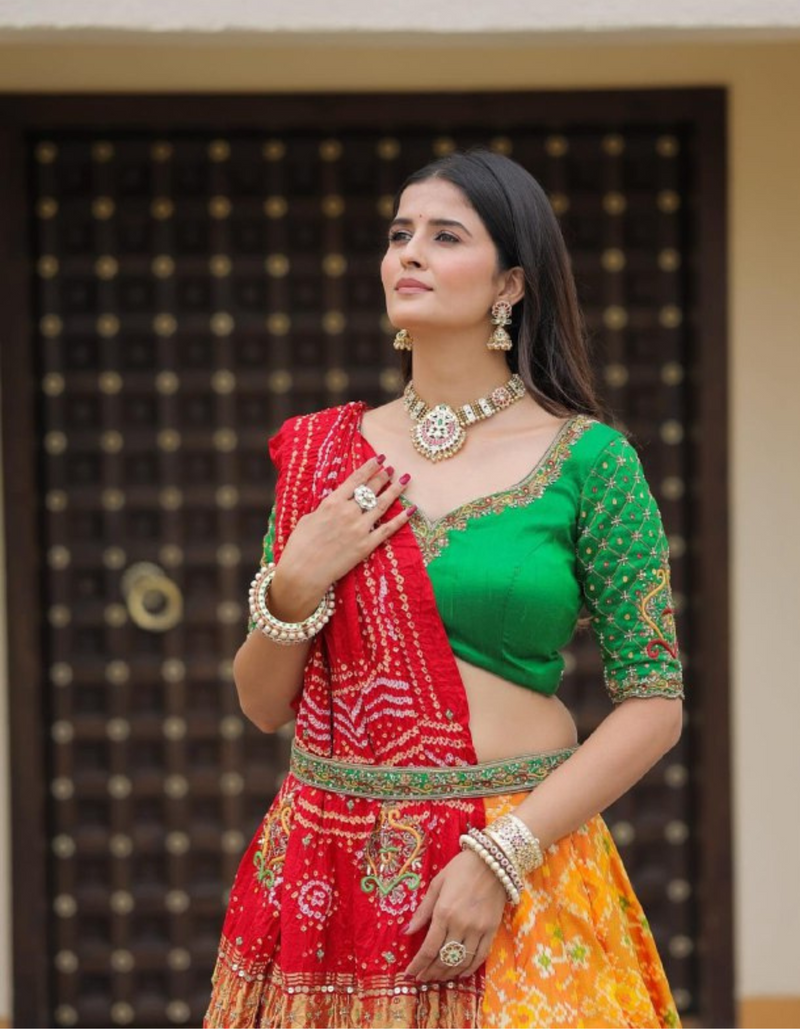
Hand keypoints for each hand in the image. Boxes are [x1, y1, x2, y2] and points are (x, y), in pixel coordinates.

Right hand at [270, 456, 412, 616]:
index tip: (379, 458)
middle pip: (371, 489)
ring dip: (395, 491)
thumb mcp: (309, 518)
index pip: (356, 479)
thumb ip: (327, 508)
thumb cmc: (300, 545)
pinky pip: (388, 529)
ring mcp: (360, 528)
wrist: (303, 572)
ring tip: (404, 480)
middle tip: (392, 469)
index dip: (370, 467)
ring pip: (383, 505)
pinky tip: (411, 510)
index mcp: (332, 502)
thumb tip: (336, 503)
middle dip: (383, 477)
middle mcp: (349, 512)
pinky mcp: (366, 545)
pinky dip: (401, 519)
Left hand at [401, 849, 507, 982]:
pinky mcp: (492, 931)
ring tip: (437, 977)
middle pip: (443, 959)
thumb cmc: (461, 869)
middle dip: (430, 972)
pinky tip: (460, 973)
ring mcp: (478, 929)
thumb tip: (407, 932)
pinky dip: (469, 969)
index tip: (409, 973)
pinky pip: (480, 957)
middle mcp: (460, 925)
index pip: (428, 948)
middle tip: (422, 978)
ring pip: (461, 962)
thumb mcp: (437, 884)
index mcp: (443, 912)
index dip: (418, 965)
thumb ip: (422, 911)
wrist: (493, 861)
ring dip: (447, 974)